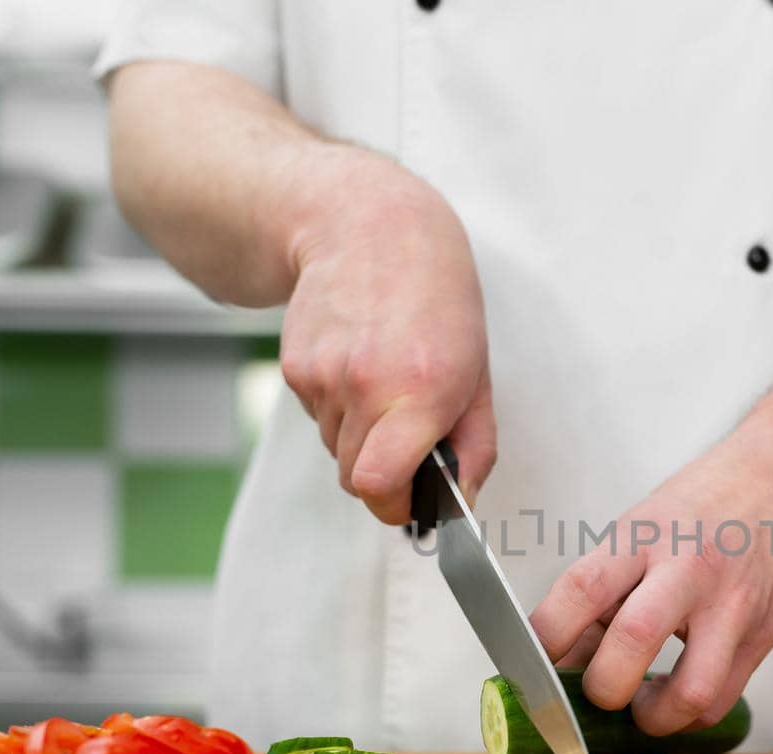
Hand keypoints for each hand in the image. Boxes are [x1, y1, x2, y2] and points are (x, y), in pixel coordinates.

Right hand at [279, 149, 494, 522]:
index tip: (410, 501)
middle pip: (355, 479)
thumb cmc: (436, 301)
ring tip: (384, 382)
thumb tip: (462, 503)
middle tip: (406, 434)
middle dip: (382, 472)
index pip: (378, 486)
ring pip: (336, 449)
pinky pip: (318, 417)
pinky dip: (338, 407)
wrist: (368, 228)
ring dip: (359, 435)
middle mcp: (365, 386)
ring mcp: (322, 377)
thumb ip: (475, 447)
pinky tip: (358, 363)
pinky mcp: (294, 367)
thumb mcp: (478, 373)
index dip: (394, 506)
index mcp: (419, 392)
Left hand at [530, 427, 772, 734]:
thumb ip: (607, 585)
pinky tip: (678, 695)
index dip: (546, 637)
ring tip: (643, 706)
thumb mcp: (645, 522)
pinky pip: (721, 700)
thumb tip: (567, 653)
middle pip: (632, 642)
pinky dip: (690, 714)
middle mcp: (688, 570)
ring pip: (689, 692)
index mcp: (644, 536)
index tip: (532, 663)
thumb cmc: (710, 500)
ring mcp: (732, 607)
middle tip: (596, 689)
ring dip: (654, 718)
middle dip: (601, 687)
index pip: (580, 590)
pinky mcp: (762, 636)